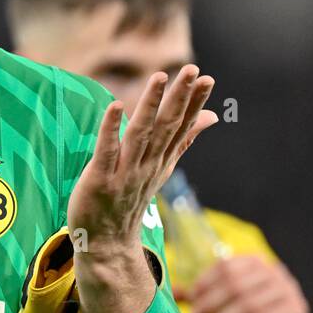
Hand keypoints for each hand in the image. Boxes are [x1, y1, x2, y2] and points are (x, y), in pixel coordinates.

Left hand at [66, 64, 216, 250]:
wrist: (107, 242)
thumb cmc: (131, 198)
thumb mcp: (162, 167)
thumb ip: (185, 140)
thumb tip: (212, 116)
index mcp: (162, 159)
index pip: (182, 127)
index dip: (194, 102)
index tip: (207, 78)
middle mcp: (148, 164)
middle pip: (166, 126)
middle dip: (179, 97)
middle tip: (192, 69)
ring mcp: (125, 172)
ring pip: (140, 134)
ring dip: (150, 105)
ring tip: (160, 77)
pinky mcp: (100, 179)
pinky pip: (107, 151)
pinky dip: (111, 130)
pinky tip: (115, 107)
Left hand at [181, 256, 312, 312]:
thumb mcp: (229, 300)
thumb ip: (204, 294)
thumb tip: (172, 292)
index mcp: (255, 262)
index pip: (226, 267)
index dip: (206, 283)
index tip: (191, 300)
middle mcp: (274, 271)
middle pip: (236, 286)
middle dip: (212, 304)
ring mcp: (288, 290)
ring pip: (249, 305)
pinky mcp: (296, 312)